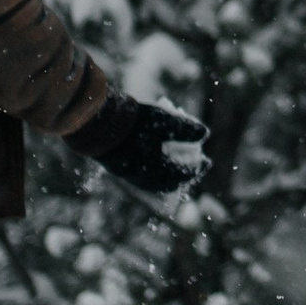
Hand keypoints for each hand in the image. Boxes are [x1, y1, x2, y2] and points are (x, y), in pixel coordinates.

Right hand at [66, 94, 209, 195]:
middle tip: (193, 165)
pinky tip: (152, 159)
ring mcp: (129, 176)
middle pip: (169, 184)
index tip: (206, 161)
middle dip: (183, 175)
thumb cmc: (135, 123)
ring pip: (153, 183)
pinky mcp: (118, 169)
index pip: (184, 174)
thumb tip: (205, 134)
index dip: (198, 168)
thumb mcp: (165, 121)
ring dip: (167, 175)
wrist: (99, 124)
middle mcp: (145, 179)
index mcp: (159, 170)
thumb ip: (186, 129)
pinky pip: (140, 178)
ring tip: (174, 164)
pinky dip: (152, 172)